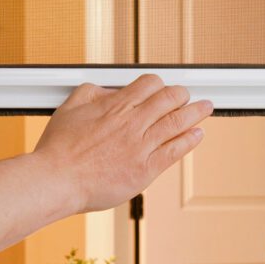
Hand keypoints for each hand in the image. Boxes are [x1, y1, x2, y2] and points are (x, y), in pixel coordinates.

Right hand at [34, 74, 212, 213]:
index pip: (148, 84)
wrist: (58, 179)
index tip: (163, 87)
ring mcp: (140, 146)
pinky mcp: (145, 169)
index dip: (159, 84)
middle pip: (168, 100)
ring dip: (195, 112)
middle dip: (182, 95)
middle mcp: (132, 123)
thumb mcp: (70, 107)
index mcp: (115, 106)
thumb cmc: (59, 149)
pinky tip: (198, 134)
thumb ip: (91, 93)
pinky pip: (174, 151)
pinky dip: (189, 140)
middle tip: (189, 95)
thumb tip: (107, 89)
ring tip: (206, 107)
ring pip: (176, 123)